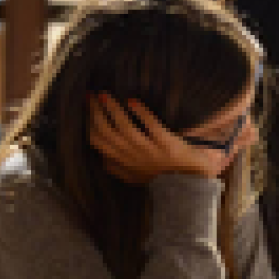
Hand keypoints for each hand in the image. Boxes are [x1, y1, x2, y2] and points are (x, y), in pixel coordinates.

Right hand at [87, 94, 228, 182]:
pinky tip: (132, 100)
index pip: (97, 143)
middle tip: (91, 95)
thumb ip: (118, 167)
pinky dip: (140, 112)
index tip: (86, 108)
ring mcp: (150, 152)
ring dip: (113, 109)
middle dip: (95, 112)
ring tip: (106, 95)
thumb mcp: (135, 176)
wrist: (192, 183)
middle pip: (106, 133)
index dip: (88, 123)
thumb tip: (100, 153)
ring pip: (124, 128)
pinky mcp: (167, 145)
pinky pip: (151, 125)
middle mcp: (133, 159)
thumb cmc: (163, 177)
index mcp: (123, 166)